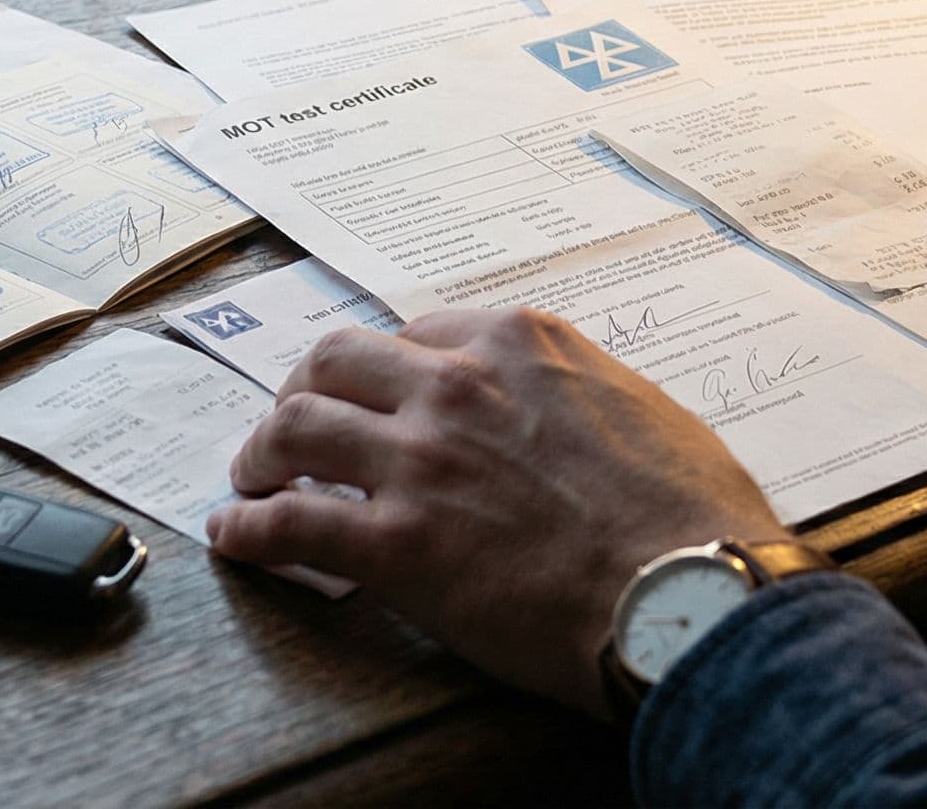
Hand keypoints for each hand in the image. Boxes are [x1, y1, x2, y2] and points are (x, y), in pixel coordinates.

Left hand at [206, 308, 787, 715]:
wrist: (691, 596)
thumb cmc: (691, 517)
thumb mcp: (641, 408)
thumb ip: (578, 391)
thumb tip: (563, 411)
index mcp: (521, 343)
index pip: (417, 329)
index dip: (385, 368)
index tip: (376, 396)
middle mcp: (458, 384)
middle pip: (334, 358)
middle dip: (303, 389)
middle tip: (295, 427)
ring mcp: (421, 460)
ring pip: (294, 424)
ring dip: (261, 451)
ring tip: (252, 478)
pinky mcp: (396, 544)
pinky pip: (289, 523)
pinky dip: (248, 528)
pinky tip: (235, 537)